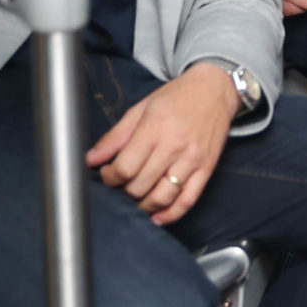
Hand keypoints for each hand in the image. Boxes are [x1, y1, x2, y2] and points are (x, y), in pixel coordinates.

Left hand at [86, 63, 236, 225]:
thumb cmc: (176, 97)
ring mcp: (193, 160)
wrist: (215, 89)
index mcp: (155, 128)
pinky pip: (188, 200)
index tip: (107, 174)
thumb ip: (115, 136)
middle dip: (123, 191)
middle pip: (140, 186)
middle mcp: (175, 146)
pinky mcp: (207, 169)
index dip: (109, 177)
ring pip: (161, 198)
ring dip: (143, 206)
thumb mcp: (141, 108)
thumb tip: (91, 159)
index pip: (125, 167)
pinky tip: (157, 217)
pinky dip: (170, 215)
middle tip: (120, 185)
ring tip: (135, 199)